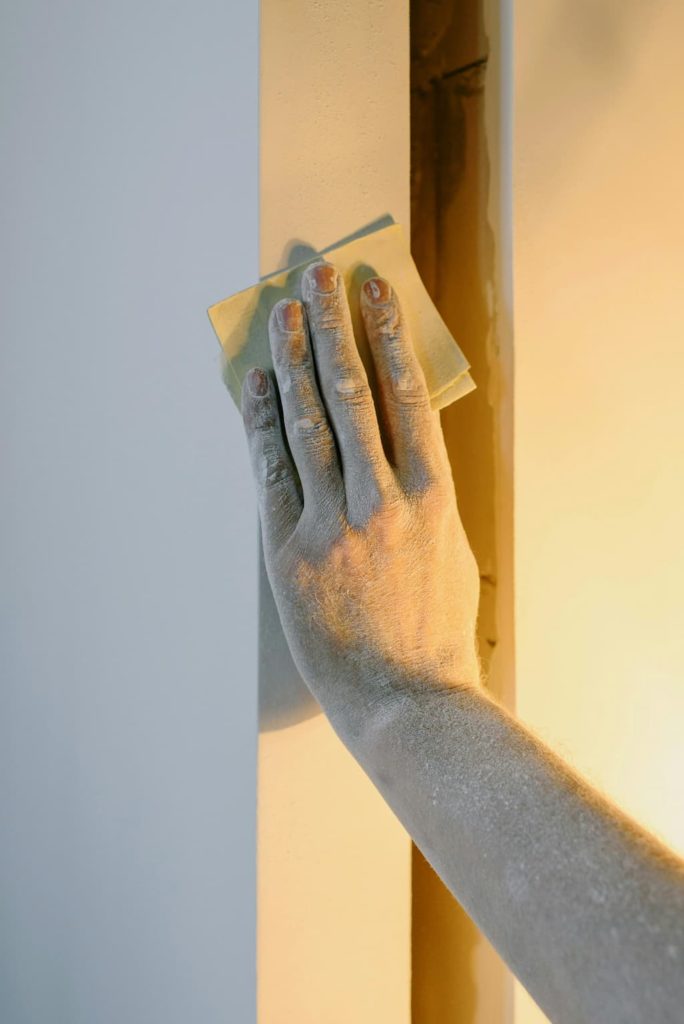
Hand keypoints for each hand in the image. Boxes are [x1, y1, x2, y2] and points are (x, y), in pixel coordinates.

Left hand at [241, 260, 479, 737]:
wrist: (407, 702)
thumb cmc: (435, 626)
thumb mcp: (450, 546)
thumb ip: (423, 487)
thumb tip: (397, 430)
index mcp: (434, 496)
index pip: (408, 393)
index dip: (388, 332)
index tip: (375, 286)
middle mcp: (383, 501)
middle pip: (353, 392)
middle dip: (333, 324)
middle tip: (319, 273)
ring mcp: (333, 526)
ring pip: (308, 423)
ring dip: (292, 359)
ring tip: (282, 310)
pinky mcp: (289, 553)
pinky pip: (272, 473)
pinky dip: (261, 424)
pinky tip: (255, 385)